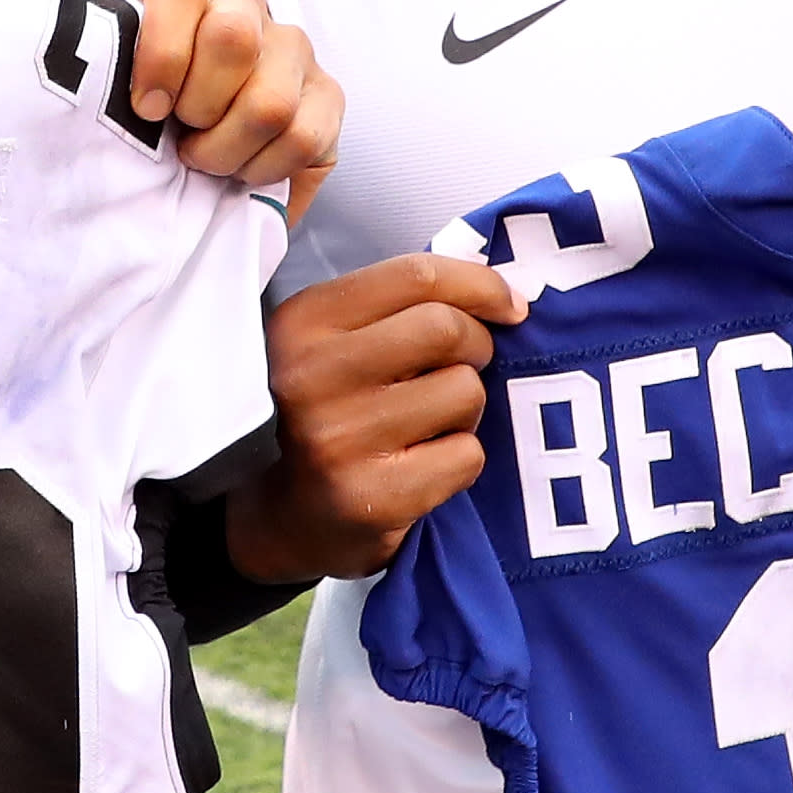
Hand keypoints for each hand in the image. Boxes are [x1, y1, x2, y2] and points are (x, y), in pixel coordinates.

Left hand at [125, 0, 342, 221]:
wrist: (195, 148)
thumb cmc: (148, 113)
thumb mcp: (117, 88)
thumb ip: (108, 78)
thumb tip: (104, 105)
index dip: (161, 55)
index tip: (147, 108)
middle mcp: (245, 4)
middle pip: (232, 41)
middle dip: (198, 108)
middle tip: (182, 133)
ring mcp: (293, 46)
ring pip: (268, 103)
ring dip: (227, 151)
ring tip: (208, 160)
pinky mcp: (328, 94)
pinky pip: (302, 137)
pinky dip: (264, 169)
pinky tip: (244, 169)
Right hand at [224, 253, 528, 583]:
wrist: (285, 515)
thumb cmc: (330, 410)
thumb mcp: (336, 340)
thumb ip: (400, 305)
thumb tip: (504, 296)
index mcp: (302, 323)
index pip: (414, 277)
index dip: (480, 285)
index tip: (508, 306)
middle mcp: (310, 376)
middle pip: (446, 328)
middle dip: (474, 346)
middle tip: (459, 368)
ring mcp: (338, 440)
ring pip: (463, 392)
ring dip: (465, 409)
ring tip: (430, 423)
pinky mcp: (371, 498)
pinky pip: (466, 456)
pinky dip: (460, 460)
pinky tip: (422, 466)